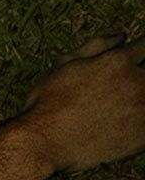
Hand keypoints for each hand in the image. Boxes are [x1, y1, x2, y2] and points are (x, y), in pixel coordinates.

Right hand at [0, 33, 144, 179]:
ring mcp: (141, 109)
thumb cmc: (47, 103)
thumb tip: (122, 35)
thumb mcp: (64, 64)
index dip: (141, 52)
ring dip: (140, 98)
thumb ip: (96, 45)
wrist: (43, 144)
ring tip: (125, 102)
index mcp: (118, 60)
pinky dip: (141, 121)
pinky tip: (128, 122)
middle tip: (126, 86)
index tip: (135, 61)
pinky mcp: (142, 135)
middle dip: (139, 76)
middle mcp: (135, 81)